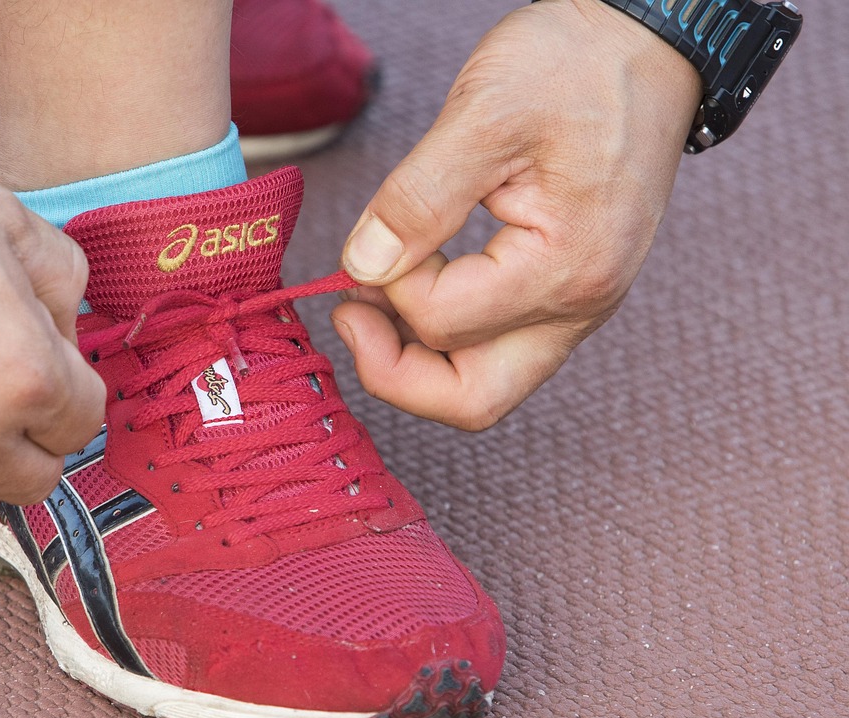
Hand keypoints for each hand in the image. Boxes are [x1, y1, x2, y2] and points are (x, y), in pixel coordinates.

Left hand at [332, 0, 700, 429]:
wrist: (644, 42)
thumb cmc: (574, 64)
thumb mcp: (484, 113)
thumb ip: (418, 199)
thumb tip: (363, 267)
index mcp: (567, 267)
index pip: (443, 324)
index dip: (389, 287)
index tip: (376, 235)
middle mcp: (583, 305)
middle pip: (472, 399)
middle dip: (395, 373)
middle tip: (349, 314)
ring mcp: (578, 306)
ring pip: (483, 383)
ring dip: (416, 355)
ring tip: (376, 293)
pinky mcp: (566, 293)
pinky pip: (497, 348)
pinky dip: (445, 333)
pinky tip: (416, 282)